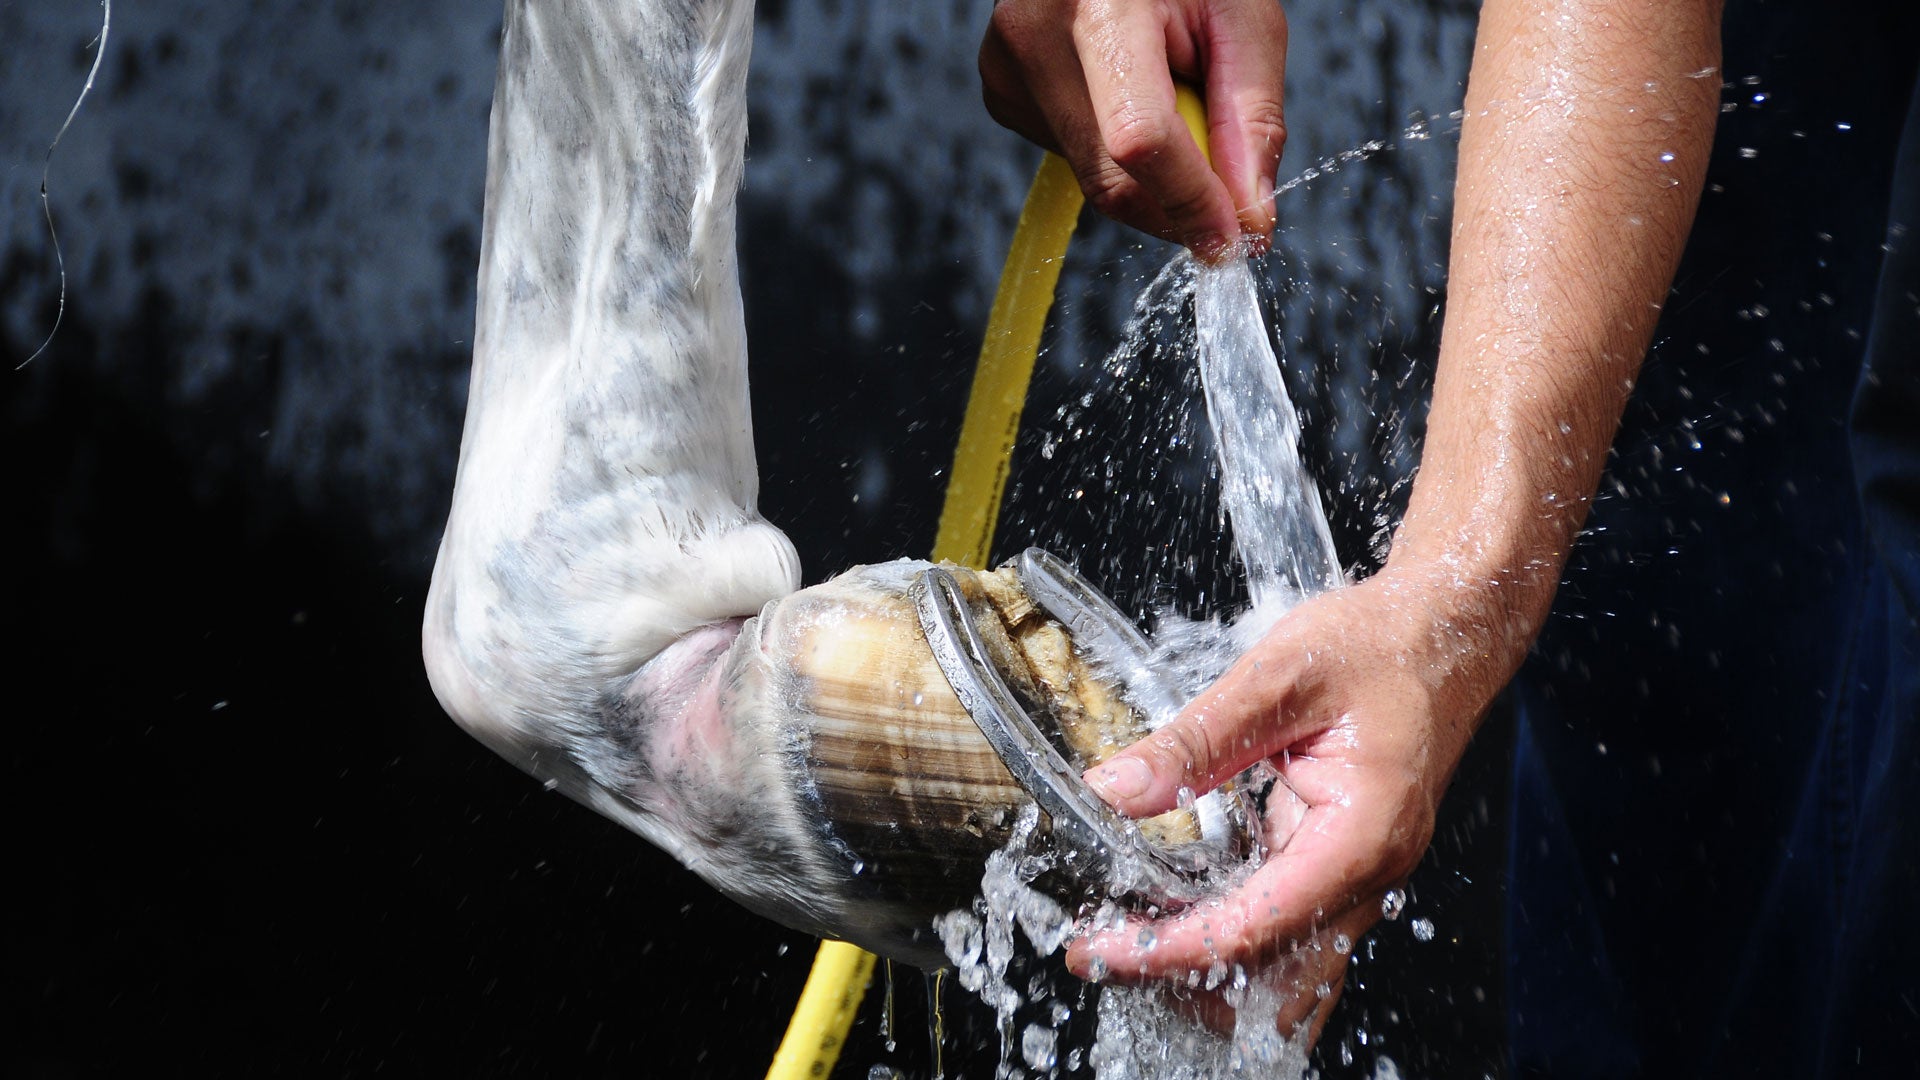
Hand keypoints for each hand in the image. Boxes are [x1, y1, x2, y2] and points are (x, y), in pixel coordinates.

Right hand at [979, 0, 1287, 258]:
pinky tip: (1124, 86)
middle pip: (1114, 179)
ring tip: (1166, 86)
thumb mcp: (1241, 17)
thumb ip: (1251, 118)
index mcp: (1099, 5)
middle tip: (1226, 172)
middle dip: (1180, 200)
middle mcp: (1034, 39)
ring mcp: (1007, 72)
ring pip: (1096, 179)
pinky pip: (1074, 160)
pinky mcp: (1002, 94)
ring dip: (1154, 168)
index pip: (1140, 138)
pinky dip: (1118, 149)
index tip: (1233, 239)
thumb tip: (1249, 220)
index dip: (1191, 200)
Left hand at [1064, 566, 1506, 1037]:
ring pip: (1285, 958)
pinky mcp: (1343, 855)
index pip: (1256, 927)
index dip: (1174, 947)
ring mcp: (1360, 869)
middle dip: (1184, 973)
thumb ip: (1196, 740)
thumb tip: (1121, 789)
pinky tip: (1179, 914)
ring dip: (1209, 963)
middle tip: (1101, 949)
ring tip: (1130, 938)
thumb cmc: (1382, 646)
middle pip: (1273, 968)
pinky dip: (1235, 932)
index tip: (1106, 947)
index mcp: (1360, 835)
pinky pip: (1290, 920)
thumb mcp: (1277, 676)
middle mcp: (1370, 869)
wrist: (1446, 627)